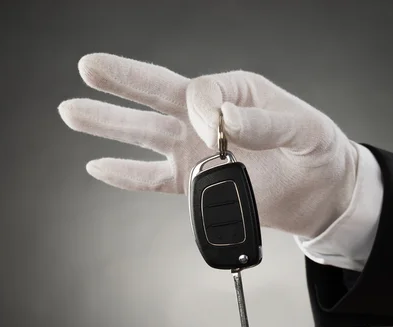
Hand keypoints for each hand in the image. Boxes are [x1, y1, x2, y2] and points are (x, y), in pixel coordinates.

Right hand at [58, 53, 358, 238]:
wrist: (320, 193)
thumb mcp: (302, 128)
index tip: (222, 134)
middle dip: (122, 81)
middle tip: (87, 67)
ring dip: (108, 124)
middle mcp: (208, 119)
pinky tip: (97, 166)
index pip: (200, 92)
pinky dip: (125, 175)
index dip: (203, 111)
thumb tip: (224, 119)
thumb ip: (265, 122)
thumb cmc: (316, 150)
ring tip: (72, 111)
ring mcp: (196, 151)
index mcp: (234, 93)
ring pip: (144, 134)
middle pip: (156, 96)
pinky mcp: (194, 184)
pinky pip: (152, 179)